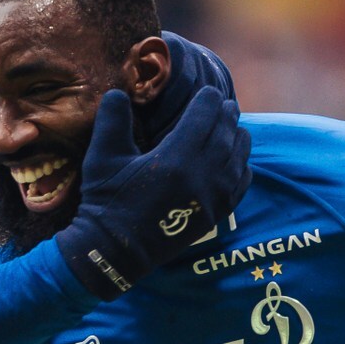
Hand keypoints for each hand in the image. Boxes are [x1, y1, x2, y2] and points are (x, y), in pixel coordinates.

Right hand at [53, 87, 250, 299]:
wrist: (115, 251)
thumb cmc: (106, 202)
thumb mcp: (102, 158)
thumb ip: (111, 121)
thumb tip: (119, 91)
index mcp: (173, 159)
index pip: (204, 117)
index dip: (209, 100)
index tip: (209, 92)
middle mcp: (200, 176)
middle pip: (226, 134)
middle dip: (226, 115)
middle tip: (224, 104)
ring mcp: (212, 198)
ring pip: (238, 157)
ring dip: (238, 137)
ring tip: (233, 126)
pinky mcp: (215, 215)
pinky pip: (241, 184)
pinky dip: (242, 166)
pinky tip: (237, 160)